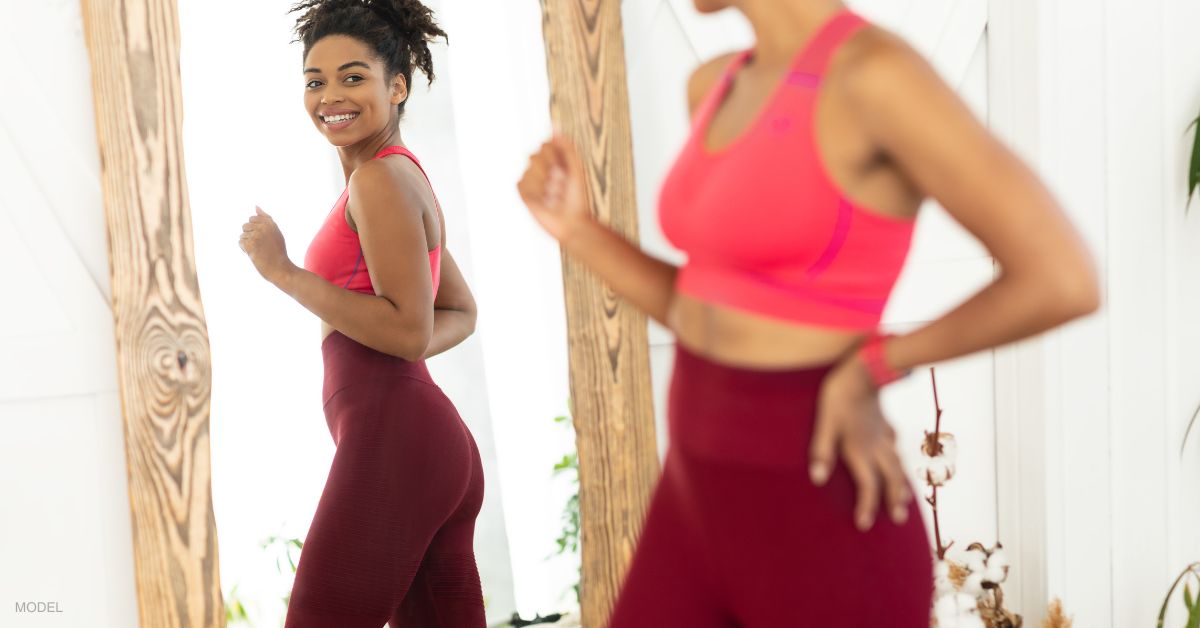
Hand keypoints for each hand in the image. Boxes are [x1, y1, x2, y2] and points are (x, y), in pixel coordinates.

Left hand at [239, 206, 293, 284]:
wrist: (280, 268)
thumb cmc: (278, 252)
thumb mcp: (275, 232)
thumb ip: (265, 218)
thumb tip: (255, 206)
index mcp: (270, 223)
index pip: (252, 218)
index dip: (255, 229)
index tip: (263, 238)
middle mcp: (263, 227)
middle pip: (245, 226)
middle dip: (250, 235)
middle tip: (260, 245)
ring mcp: (256, 236)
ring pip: (242, 235)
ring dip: (247, 243)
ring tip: (258, 250)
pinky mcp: (250, 244)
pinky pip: (240, 242)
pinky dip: (245, 249)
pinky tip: (254, 254)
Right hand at [516, 132, 595, 243]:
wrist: (572, 222)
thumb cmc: (577, 198)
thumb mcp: (576, 168)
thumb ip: (566, 146)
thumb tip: (554, 124)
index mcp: (555, 160)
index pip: (546, 145)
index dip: (555, 156)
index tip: (565, 170)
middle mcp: (542, 169)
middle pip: (535, 155)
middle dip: (551, 170)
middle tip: (561, 185)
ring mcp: (532, 181)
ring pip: (529, 169)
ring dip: (545, 184)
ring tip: (553, 196)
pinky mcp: (524, 194)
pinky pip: (522, 183)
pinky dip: (534, 192)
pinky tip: (543, 201)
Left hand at [810, 350, 910, 531]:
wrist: (864, 368)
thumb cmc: (839, 395)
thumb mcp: (825, 422)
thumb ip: (822, 450)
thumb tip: (817, 479)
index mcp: (860, 449)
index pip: (867, 485)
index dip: (866, 506)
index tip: (864, 525)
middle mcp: (876, 445)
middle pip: (890, 478)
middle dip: (893, 500)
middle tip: (898, 519)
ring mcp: (882, 433)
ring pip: (897, 462)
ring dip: (901, 482)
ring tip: (905, 497)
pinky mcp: (883, 420)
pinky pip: (894, 443)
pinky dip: (897, 454)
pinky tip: (896, 452)